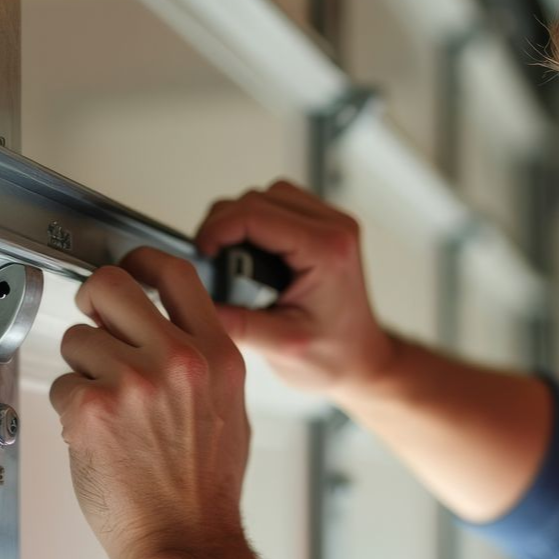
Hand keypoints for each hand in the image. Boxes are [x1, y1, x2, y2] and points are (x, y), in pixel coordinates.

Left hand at [50, 249, 250, 558]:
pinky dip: (71, 409)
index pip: (174, 273)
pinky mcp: (92, 408)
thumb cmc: (205, 490)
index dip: (141, 263)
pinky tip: (98, 438)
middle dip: (94, 302)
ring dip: (82, 369)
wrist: (186, 541)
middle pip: (112, 286)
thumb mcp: (228, 410)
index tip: (128, 268)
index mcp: (217, 355)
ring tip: (110, 412)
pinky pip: (62, 385)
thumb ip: (202, 360)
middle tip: (93, 323)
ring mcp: (134, 381)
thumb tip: (167, 327)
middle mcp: (178, 359)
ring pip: (78, 339)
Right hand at [195, 179, 396, 396]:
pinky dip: (256, 222)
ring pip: (268, 195)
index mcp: (328, 252)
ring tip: (226, 255)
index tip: (200, 252)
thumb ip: (237, 324)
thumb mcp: (281, 347)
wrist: (361, 362)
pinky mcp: (324, 228)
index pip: (257, 216)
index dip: (218, 229)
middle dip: (224, 224)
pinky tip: (248, 252)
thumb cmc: (335, 357)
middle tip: (208, 258)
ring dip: (240, 219)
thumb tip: (197, 303)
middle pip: (259, 198)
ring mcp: (332, 225)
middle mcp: (335, 230)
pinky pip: (280, 205)